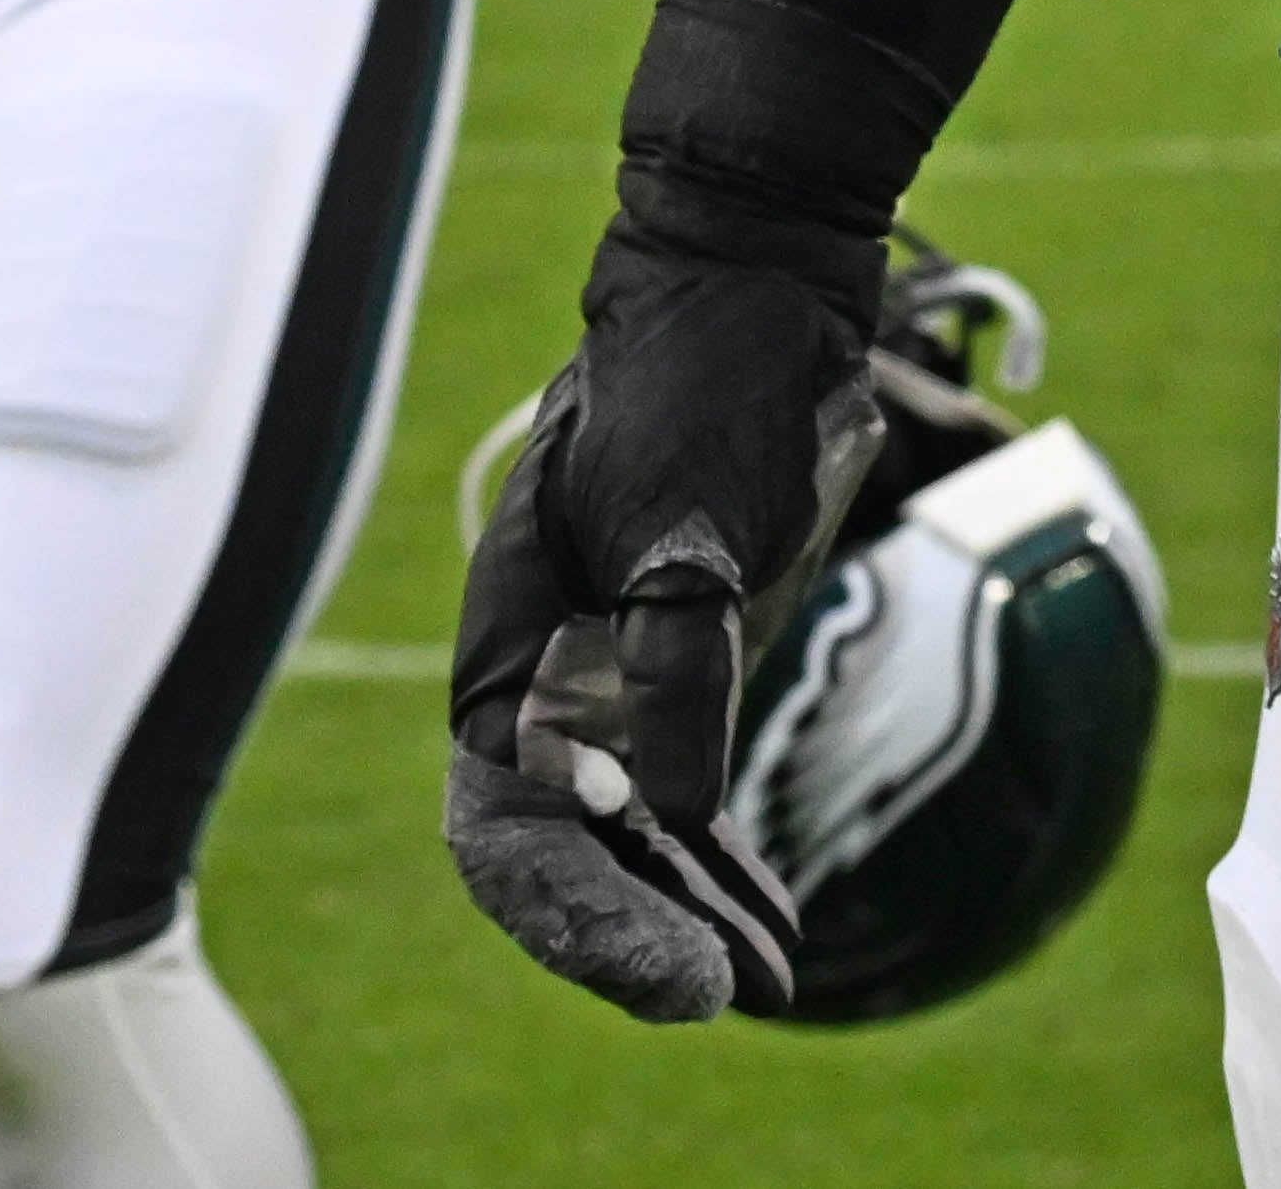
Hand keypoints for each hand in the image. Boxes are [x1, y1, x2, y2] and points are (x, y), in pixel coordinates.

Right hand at [441, 208, 889, 1020]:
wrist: (754, 284)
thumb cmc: (698, 387)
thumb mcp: (681, 525)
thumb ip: (671, 671)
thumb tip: (672, 818)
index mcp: (509, 659)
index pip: (514, 840)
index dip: (584, 924)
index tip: (676, 977)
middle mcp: (546, 689)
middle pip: (568, 861)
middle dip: (634, 938)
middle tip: (725, 996)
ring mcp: (612, 682)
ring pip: (629, 846)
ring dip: (684, 916)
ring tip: (769, 984)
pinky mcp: (682, 666)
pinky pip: (682, 801)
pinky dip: (717, 865)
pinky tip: (770, 922)